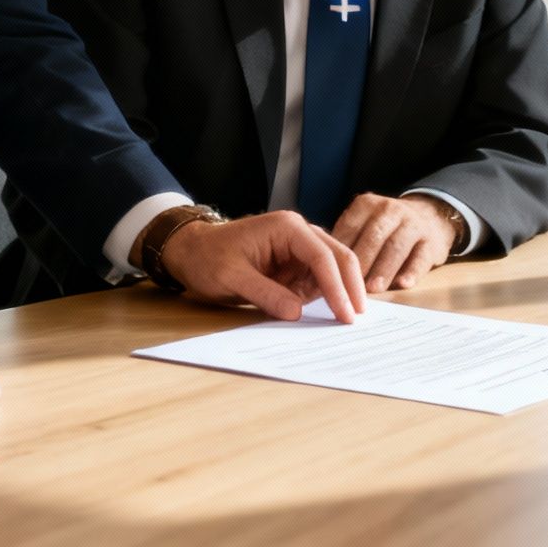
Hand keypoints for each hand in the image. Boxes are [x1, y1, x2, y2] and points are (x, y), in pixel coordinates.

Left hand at [158, 210, 367, 321]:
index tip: (346, 314)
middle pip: (336, 257)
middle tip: (357, 317)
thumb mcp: (232, 278)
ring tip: (339, 319)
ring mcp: (297, 248)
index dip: (337, 286)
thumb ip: (265, 294)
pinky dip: (321, 297)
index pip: (321, 256)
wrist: (191, 252)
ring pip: (330, 270)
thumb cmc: (207, 258)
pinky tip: (321, 311)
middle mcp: (298, 233)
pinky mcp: (293, 264)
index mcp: (286, 227)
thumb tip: (297, 313)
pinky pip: (315, 281)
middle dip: (349, 287)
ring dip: (335, 293)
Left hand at [332, 193, 458, 293]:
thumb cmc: (385, 228)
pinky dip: (412, 271)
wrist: (430, 214)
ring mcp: (413, 224)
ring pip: (396, 246)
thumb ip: (344, 243)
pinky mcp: (432, 241)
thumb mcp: (364, 224)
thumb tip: (318, 273)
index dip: (337, 253)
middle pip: (373, 237)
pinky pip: (421, 257)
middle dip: (361, 262)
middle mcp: (390, 210)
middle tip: (348, 285)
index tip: (326, 275)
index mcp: (366, 205)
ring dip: (383, 269)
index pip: (349, 228)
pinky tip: (403, 284)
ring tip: (372, 289)